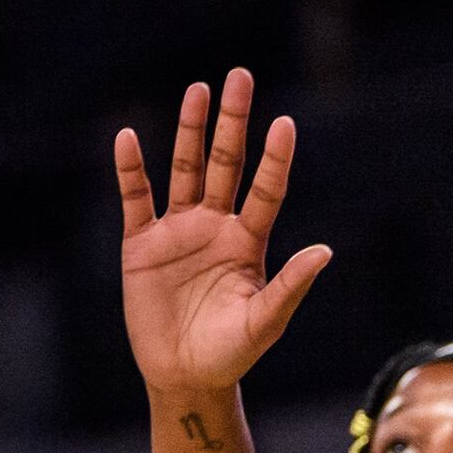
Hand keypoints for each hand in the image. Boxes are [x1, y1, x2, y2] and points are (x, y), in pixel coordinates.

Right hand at [117, 69, 331, 396]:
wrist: (183, 375)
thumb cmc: (231, 352)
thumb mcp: (265, 321)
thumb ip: (290, 285)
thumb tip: (325, 251)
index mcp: (249, 241)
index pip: (265, 189)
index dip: (274, 157)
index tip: (283, 123)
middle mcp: (215, 226)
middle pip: (224, 163)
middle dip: (232, 121)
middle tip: (239, 77)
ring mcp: (177, 232)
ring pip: (183, 170)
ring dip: (188, 130)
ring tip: (196, 89)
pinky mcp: (141, 245)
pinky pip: (135, 199)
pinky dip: (130, 169)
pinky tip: (127, 137)